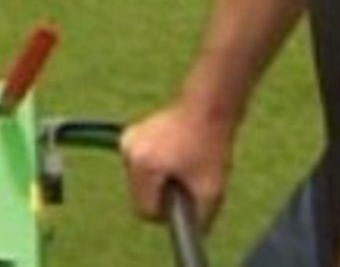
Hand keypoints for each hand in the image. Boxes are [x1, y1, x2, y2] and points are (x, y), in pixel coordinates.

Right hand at [120, 101, 237, 229]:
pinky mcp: (129, 135)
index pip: (145, 210)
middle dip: (161, 194)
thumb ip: (200, 218)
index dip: (167, 210)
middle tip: (186, 177)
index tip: (184, 196)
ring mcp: (127, 141)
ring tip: (182, 162)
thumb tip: (189, 230)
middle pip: (140, 197)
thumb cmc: (211, 145)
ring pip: (139, 182)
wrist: (208, 108)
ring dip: (157, 180)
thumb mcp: (212, 189)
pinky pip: (139, 166)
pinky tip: (174, 152)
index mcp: (144, 165)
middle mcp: (129, 152)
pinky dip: (154, 166)